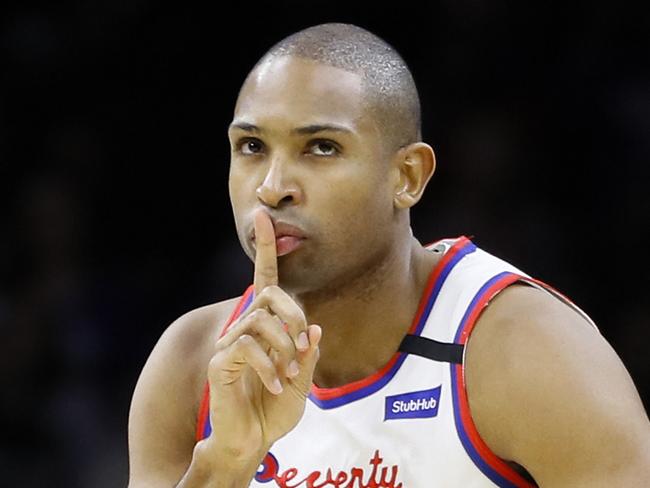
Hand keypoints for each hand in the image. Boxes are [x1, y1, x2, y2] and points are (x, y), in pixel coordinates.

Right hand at [204, 209, 320, 464]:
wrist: (252, 438)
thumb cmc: (275, 408)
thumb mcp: (303, 379)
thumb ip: (308, 353)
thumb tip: (314, 328)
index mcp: (265, 325)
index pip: (265, 280)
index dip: (265, 248)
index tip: (264, 216)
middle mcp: (244, 326)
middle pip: (269, 295)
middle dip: (294, 316)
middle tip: (302, 348)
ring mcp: (229, 342)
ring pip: (260, 321)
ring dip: (283, 349)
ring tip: (290, 375)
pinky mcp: (220, 361)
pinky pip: (246, 347)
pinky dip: (268, 367)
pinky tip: (276, 386)